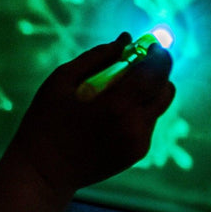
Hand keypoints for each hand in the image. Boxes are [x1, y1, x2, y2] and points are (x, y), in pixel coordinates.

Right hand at [2, 32, 175, 196]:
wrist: (44, 172)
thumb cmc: (45, 122)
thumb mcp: (61, 82)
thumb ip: (95, 58)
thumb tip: (123, 40)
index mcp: (116, 106)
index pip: (155, 72)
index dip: (157, 54)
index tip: (150, 45)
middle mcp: (135, 126)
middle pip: (165, 89)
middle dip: (156, 72)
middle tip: (135, 65)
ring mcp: (138, 142)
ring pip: (157, 106)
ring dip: (145, 92)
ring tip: (114, 94)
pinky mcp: (136, 153)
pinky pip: (147, 123)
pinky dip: (135, 111)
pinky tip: (108, 116)